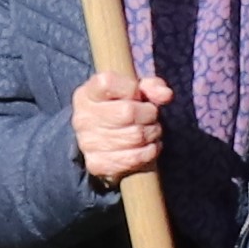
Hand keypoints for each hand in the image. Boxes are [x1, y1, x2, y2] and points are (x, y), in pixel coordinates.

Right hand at [72, 70, 170, 187]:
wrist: (103, 141)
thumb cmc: (121, 108)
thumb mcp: (135, 90)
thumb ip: (151, 86)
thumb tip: (166, 94)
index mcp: (88, 94)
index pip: (108, 83)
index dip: (131, 88)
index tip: (137, 95)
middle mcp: (83, 118)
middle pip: (127, 112)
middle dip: (149, 114)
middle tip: (152, 117)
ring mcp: (87, 143)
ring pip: (135, 136)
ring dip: (152, 133)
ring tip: (151, 131)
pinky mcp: (97, 164)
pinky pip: (134, 158)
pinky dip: (149, 151)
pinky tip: (148, 146)